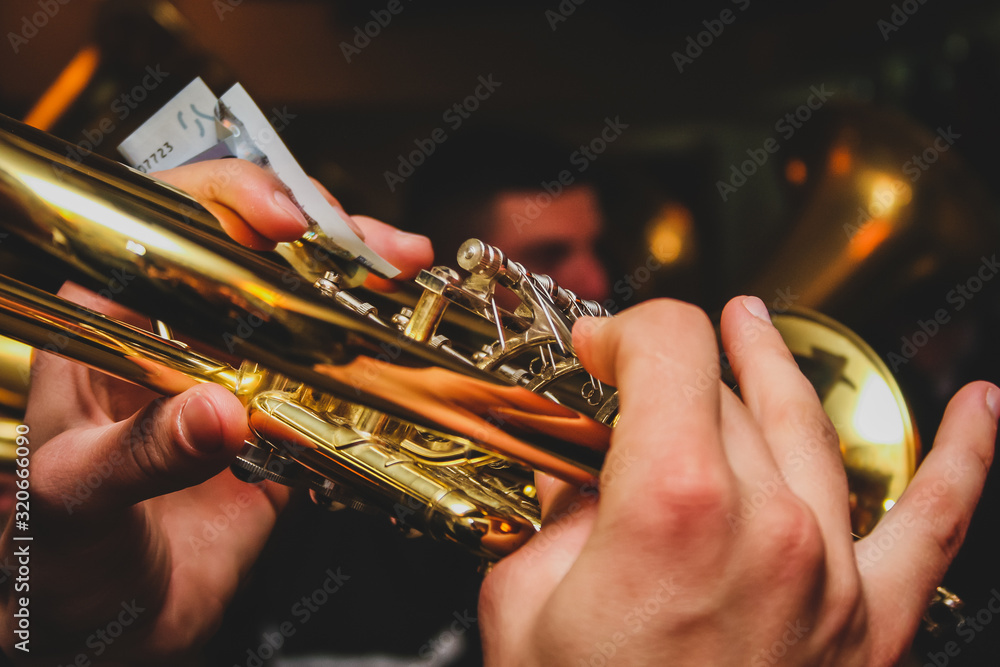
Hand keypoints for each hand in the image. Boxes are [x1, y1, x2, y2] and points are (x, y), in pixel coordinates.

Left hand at [0, 160, 431, 663]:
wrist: (113, 624)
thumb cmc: (59, 557)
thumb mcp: (76, 498)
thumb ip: (142, 452)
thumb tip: (218, 408)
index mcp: (109, 324)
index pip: (163, 223)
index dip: (226, 201)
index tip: (285, 223)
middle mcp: (179, 335)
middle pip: (253, 249)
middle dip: (319, 232)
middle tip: (374, 248)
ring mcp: (239, 373)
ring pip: (302, 300)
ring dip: (355, 281)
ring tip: (400, 272)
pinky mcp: (284, 419)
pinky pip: (333, 374)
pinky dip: (372, 357)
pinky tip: (403, 343)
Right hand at [479, 296, 997, 665]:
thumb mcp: (524, 606)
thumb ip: (560, 516)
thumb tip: (587, 473)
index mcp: (671, 504)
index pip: (669, 346)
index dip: (623, 330)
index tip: (598, 350)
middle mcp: (767, 523)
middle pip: (725, 387)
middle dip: (670, 368)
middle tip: (632, 374)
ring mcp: (830, 571)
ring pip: (809, 425)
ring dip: (774, 369)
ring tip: (754, 331)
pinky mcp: (868, 623)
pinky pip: (934, 524)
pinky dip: (965, 461)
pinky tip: (982, 413)